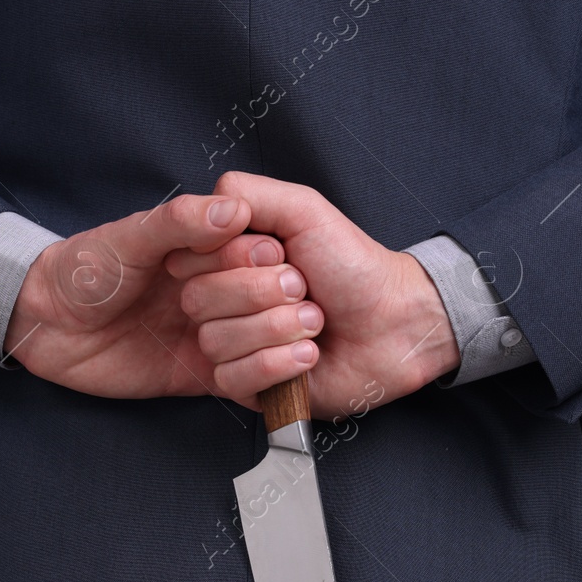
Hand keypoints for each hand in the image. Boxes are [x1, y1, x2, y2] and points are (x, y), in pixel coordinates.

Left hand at [4, 194, 283, 399]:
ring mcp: (223, 330)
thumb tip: (234, 210)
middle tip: (219, 304)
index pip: (264, 250)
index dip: (259, 259)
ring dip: (267, 338)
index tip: (248, 262)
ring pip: (277, 335)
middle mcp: (226, 289)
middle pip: (280, 293)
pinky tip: (251, 370)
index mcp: (212, 248)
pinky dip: (264, 376)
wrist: (50, 327)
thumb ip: (180, 221)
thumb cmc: (85, 270)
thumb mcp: (129, 237)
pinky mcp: (211, 372)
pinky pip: (254, 378)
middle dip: (262, 299)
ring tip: (227, 337)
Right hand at [165, 172, 460, 420]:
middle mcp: (224, 304)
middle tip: (304, 289)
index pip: (188, 260)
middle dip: (261, 293)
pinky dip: (279, 364)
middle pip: (197, 301)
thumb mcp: (303, 211)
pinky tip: (310, 356)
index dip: (234, 259)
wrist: (394, 322)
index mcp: (229, 262)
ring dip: (278, 329)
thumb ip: (247, 193)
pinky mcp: (249, 387)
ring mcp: (233, 347)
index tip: (278, 253)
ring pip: (215, 341)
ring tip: (315, 323)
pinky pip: (233, 378)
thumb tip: (207, 201)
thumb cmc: (353, 266)